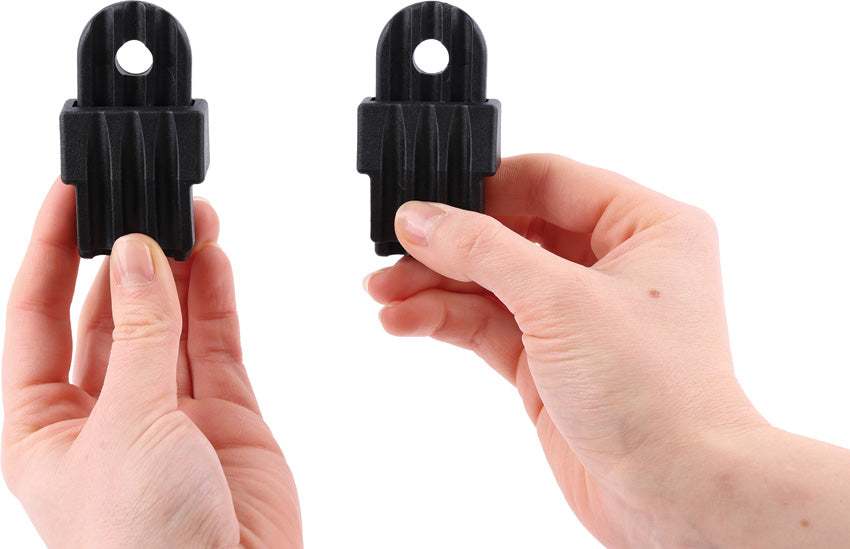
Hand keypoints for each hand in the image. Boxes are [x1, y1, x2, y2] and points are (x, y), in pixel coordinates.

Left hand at [2, 180, 300, 547]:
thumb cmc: (143, 543)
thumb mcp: (126, 426)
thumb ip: (142, 335)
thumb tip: (138, 253)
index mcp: (42, 423)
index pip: (34, 316)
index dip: (48, 250)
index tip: (68, 194)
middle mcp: (103, 410)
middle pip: (107, 311)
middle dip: (123, 254)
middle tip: (143, 198)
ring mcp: (168, 410)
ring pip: (169, 320)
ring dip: (177, 268)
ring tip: (189, 213)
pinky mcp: (226, 414)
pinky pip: (216, 343)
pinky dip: (216, 299)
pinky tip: (214, 256)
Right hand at [365, 154, 843, 546]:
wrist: (673, 496)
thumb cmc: (657, 394)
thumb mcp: (561, 301)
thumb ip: (484, 251)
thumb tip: (422, 218)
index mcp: (645, 226)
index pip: (550, 181)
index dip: (485, 187)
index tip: (428, 198)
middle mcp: (613, 265)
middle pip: (512, 232)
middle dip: (449, 246)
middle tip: (392, 251)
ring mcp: (579, 314)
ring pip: (494, 282)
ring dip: (436, 286)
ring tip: (383, 294)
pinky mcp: (550, 360)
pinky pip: (488, 324)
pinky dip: (445, 320)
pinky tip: (404, 320)